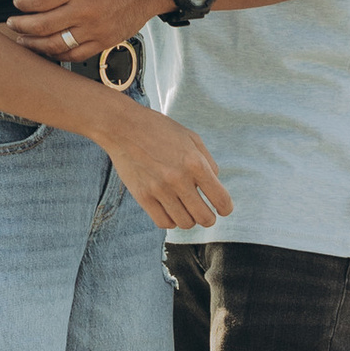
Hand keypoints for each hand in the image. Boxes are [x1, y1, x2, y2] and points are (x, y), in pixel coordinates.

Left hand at [7, 0, 170, 58]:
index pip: (39, 1)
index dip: (22, 4)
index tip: (16, 3)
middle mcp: (85, 9)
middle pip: (43, 25)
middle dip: (21, 26)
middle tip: (11, 23)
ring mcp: (96, 29)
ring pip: (56, 44)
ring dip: (35, 45)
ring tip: (23, 41)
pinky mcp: (105, 42)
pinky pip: (75, 55)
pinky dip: (58, 55)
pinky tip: (47, 51)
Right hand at [100, 96, 232, 235]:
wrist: (124, 126)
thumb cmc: (160, 130)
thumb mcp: (191, 138)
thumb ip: (208, 162)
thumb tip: (215, 186)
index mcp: (195, 163)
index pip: (221, 199)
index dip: (225, 208)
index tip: (222, 208)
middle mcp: (179, 179)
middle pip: (204, 218)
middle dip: (209, 218)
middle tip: (204, 212)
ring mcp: (159, 190)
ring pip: (185, 223)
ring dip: (189, 219)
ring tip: (185, 208)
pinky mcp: (143, 196)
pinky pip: (164, 222)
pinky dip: (170, 220)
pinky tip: (170, 209)